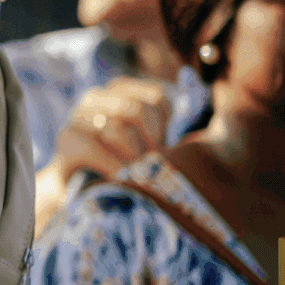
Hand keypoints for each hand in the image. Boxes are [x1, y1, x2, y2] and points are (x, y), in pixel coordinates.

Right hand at [46, 76, 170, 184]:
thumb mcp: (151, 143)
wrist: (85, 193)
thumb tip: (217, 115)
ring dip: (129, 159)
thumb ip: (173, 128)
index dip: (164, 128)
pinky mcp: (67, 137)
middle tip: (147, 166)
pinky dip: (110, 166)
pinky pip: (93, 147)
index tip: (157, 149)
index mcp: (120, 90)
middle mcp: (96, 96)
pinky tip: (115, 179)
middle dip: (148, 144)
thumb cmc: (126, 166)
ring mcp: (77, 115)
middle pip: (136, 109)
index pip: (156, 97)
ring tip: (131, 174)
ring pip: (115, 129)